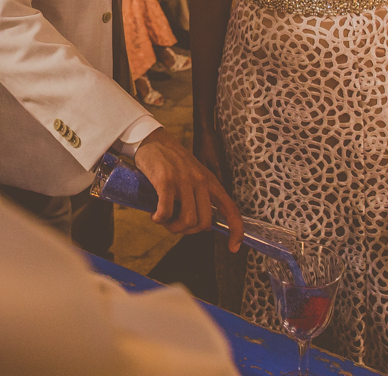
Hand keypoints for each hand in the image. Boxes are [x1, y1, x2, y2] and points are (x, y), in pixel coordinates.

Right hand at [134, 128, 244, 252]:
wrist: (151, 139)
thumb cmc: (170, 161)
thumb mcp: (193, 174)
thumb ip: (199, 195)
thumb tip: (201, 224)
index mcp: (209, 181)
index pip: (230, 208)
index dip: (236, 230)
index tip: (234, 248)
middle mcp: (200, 181)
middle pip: (204, 222)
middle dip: (188, 231)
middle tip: (174, 225)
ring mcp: (183, 180)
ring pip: (188, 220)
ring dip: (174, 227)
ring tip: (163, 220)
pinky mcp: (165, 181)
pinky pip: (167, 211)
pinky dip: (160, 219)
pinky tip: (154, 216)